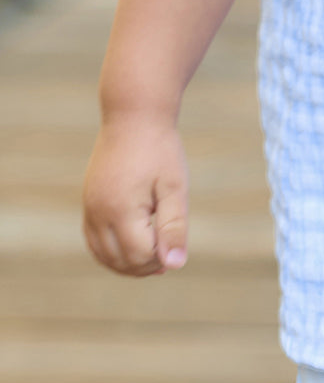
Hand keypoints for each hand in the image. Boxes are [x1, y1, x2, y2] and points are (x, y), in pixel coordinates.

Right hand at [83, 121, 188, 276]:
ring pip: (103, 256)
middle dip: (145, 266)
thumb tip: (174, 266)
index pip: (140, 256)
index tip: (177, 243)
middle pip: (119, 261)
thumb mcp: (174, 187)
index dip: (161, 258)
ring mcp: (89, 208)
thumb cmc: (160, 150)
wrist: (133, 116)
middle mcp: (98, 213)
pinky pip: (94, 240)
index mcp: (121, 210)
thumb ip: (174, 227)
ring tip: (154, 255)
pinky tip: (134, 246)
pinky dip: (112, 251)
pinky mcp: (88, 202)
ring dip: (128, 263)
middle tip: (168, 255)